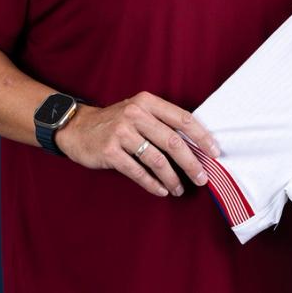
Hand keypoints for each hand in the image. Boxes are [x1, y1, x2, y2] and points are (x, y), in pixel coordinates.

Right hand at [56, 92, 220, 196]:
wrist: (77, 127)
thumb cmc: (116, 121)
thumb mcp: (139, 111)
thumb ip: (162, 121)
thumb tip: (196, 142)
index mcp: (148, 102)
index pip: (183, 119)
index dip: (201, 136)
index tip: (215, 152)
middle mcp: (135, 114)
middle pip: (172, 141)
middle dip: (191, 162)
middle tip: (202, 177)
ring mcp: (121, 133)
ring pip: (157, 159)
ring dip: (172, 177)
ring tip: (180, 189)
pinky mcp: (109, 152)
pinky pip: (138, 171)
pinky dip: (153, 184)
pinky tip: (162, 190)